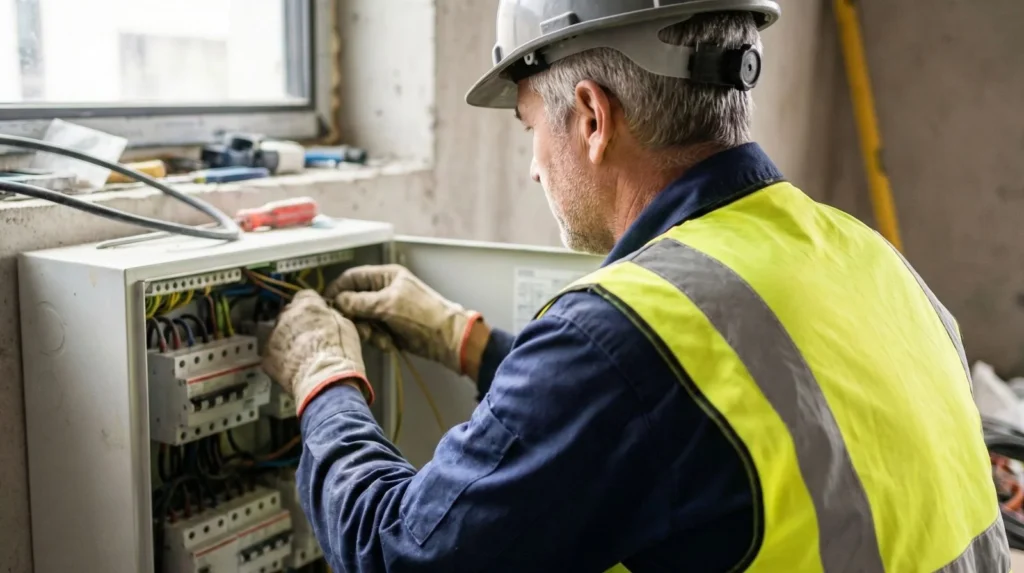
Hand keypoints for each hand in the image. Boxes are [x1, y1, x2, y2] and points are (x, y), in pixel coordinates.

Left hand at [263, 290, 372, 415]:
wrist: (326, 381)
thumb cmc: (341, 355)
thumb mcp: (346, 325)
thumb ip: (331, 315)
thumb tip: (327, 315)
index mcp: (308, 305)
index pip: (305, 295)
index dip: (312, 306)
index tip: (316, 314)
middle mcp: (287, 316)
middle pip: (289, 313)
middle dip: (297, 322)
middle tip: (310, 337)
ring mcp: (274, 336)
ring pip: (279, 332)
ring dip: (287, 339)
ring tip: (302, 354)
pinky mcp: (266, 356)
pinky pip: (272, 352)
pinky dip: (280, 358)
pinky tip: (293, 366)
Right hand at [325, 265, 481, 374]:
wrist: (447, 339)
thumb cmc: (422, 315)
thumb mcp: (387, 304)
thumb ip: (359, 301)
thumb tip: (338, 300)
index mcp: (386, 277)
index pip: (353, 277)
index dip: (338, 289)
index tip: (328, 304)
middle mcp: (385, 290)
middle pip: (355, 301)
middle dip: (356, 316)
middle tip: (360, 327)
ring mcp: (388, 310)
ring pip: (363, 319)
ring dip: (369, 331)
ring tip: (380, 338)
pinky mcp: (392, 328)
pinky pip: (374, 333)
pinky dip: (379, 339)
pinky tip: (390, 344)